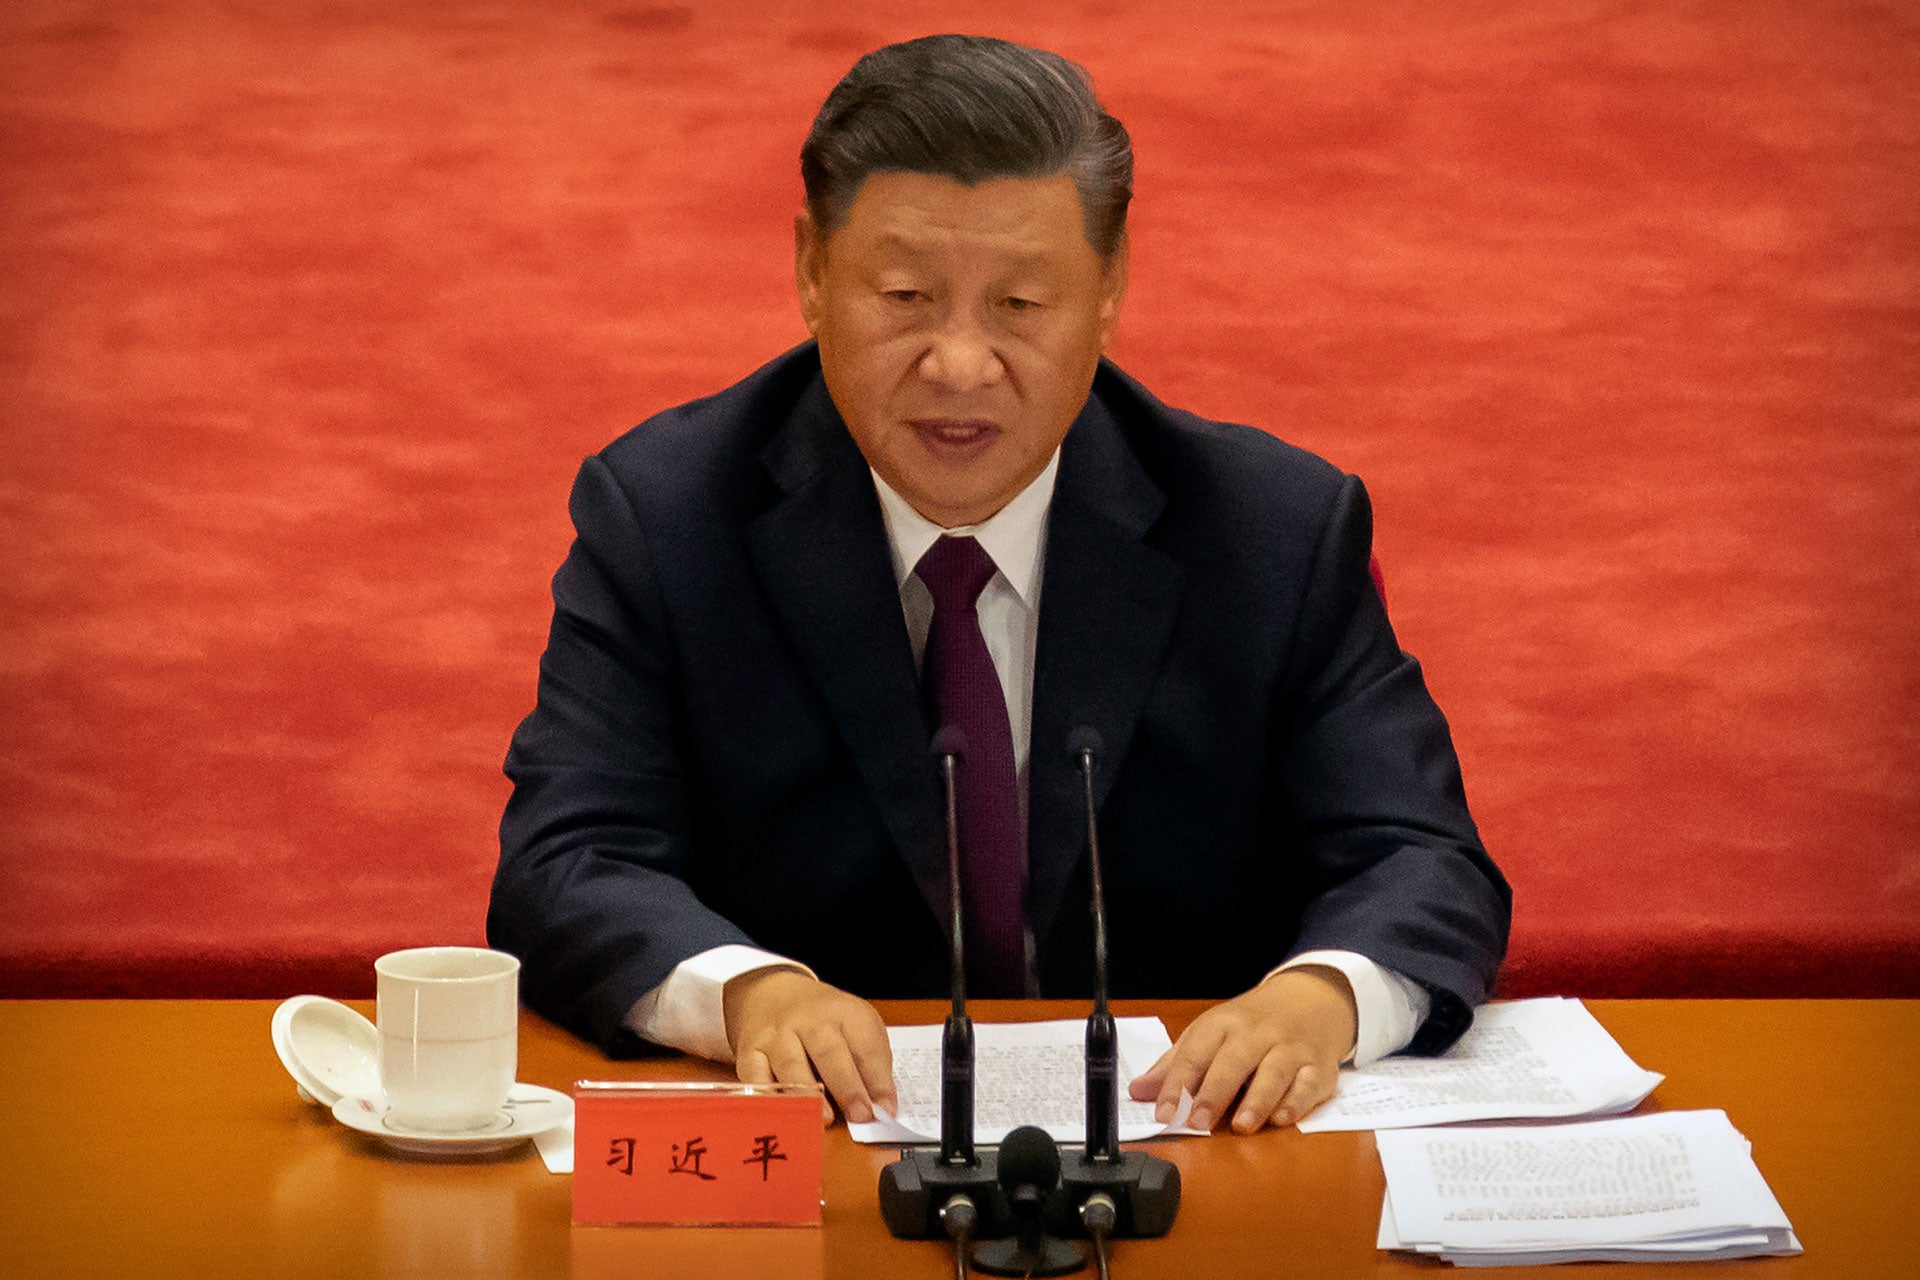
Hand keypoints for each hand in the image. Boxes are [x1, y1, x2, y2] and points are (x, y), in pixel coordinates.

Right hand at [723, 968, 896, 1124]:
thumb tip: (882, 1108)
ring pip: (790, 1065)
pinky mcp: (749, 1052)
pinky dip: (768, 1099)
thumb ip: (872, 1064)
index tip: (886, 1109)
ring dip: (809, 1095)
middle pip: (828, 1051)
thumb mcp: (856, 1026)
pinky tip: (782, 1117)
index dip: (878, 1079)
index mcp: (843, 1012)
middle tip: (860, 1116)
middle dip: (846, 1086)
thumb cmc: (823, 1020)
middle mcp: (808, 1020)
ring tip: (824, 1119)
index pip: (865, 1044)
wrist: (774, 993)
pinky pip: (755, 1078)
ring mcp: (776, 1035)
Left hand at [1128, 966, 1356, 1132]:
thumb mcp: (1211, 1033)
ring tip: (1241, 1125)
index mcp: (1223, 1024)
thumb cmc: (1251, 1023)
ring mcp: (1290, 1049)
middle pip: (1234, 1062)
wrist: (1309, 999)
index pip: (1195, 1053)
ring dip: (1258, 1100)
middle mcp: (1257, 1034)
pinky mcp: (1318, 1067)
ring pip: (1274, 1073)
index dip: (1177, 1084)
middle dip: (1214, 1093)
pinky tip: (1281, 1119)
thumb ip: (1176, 1064)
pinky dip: (1296, 1102)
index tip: (1163, 1112)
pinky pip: (1309, 1084)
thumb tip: (1139, 1091)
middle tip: (1197, 1122)